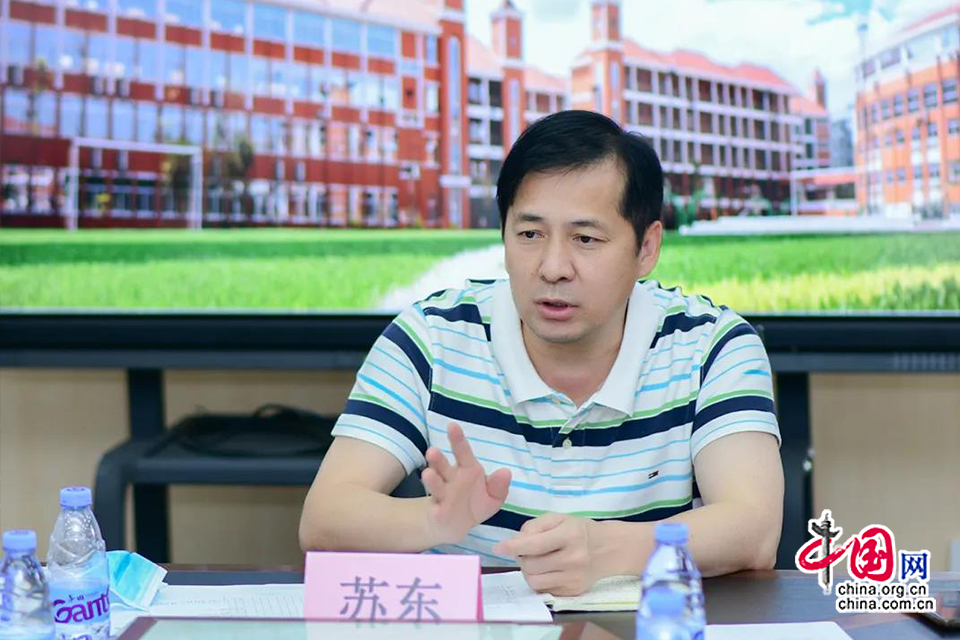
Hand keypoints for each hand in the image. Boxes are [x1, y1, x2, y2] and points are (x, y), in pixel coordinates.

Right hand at [421, 422, 510, 545]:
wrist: (457, 524)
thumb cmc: (476, 503)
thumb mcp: (494, 496)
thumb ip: (499, 485)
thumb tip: (506, 472)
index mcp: (466, 470)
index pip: (462, 452)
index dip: (457, 439)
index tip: (452, 425)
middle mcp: (451, 479)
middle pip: (443, 466)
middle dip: (437, 459)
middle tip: (432, 451)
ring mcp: (443, 496)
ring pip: (436, 485)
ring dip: (432, 479)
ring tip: (428, 474)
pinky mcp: (439, 513)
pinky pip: (437, 511)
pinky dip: (436, 511)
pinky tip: (436, 510)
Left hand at [493, 513, 602, 595]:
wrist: (608, 549)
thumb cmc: (579, 530)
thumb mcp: (559, 518)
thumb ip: (534, 526)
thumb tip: (514, 542)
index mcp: (570, 535)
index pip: (535, 544)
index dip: (513, 546)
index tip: (498, 547)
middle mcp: (574, 559)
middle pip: (531, 565)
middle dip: (521, 557)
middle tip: (526, 550)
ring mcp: (574, 578)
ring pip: (534, 581)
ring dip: (527, 571)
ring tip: (535, 561)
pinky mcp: (574, 592)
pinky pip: (544, 590)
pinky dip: (539, 580)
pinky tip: (547, 570)